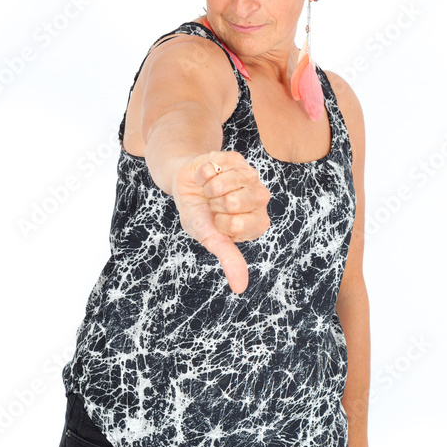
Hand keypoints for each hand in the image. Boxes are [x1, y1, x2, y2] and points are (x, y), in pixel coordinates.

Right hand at [172, 150, 270, 293]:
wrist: (185, 187)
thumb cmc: (200, 215)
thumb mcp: (210, 239)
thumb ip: (229, 259)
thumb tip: (240, 288)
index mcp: (258, 222)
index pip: (238, 225)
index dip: (219, 224)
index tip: (218, 222)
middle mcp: (260, 199)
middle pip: (234, 202)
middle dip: (214, 205)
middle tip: (214, 205)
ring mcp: (251, 176)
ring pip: (225, 182)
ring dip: (209, 188)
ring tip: (210, 191)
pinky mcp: (237, 158)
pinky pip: (215, 165)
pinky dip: (203, 173)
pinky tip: (207, 176)